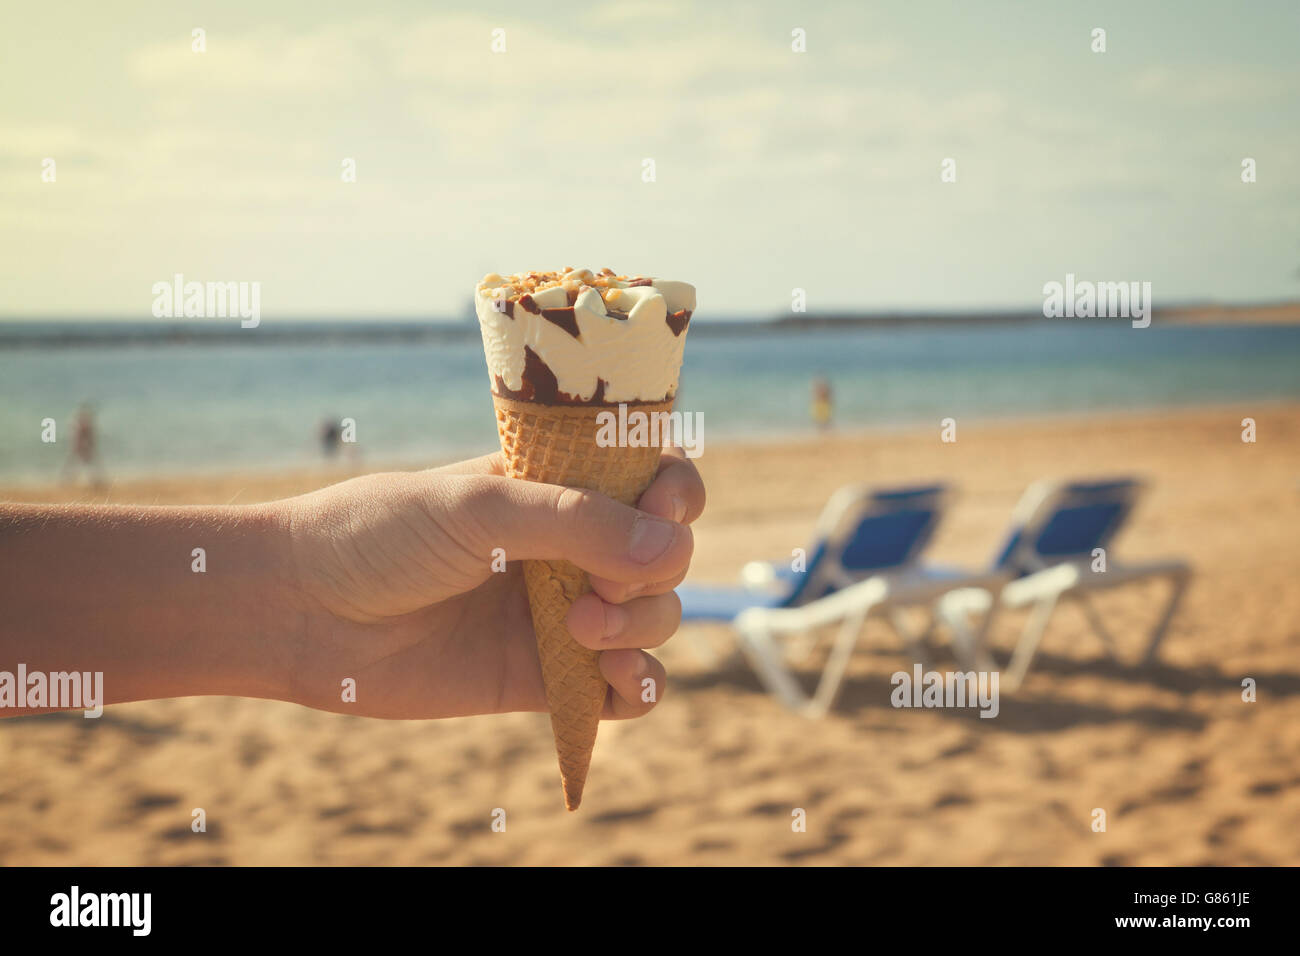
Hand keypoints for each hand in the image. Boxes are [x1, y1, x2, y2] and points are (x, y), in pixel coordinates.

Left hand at [281, 450, 704, 719]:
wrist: (303, 611)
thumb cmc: (379, 534)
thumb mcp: (480, 505)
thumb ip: (577, 521)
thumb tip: (673, 549)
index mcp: (555, 486)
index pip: (650, 479)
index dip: (675, 492)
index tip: (665, 505)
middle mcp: (567, 548)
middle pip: (665, 555)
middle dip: (656, 569)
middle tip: (600, 583)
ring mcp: (559, 614)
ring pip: (654, 620)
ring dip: (645, 626)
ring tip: (584, 631)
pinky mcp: (543, 681)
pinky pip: (622, 691)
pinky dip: (639, 688)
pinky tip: (614, 678)